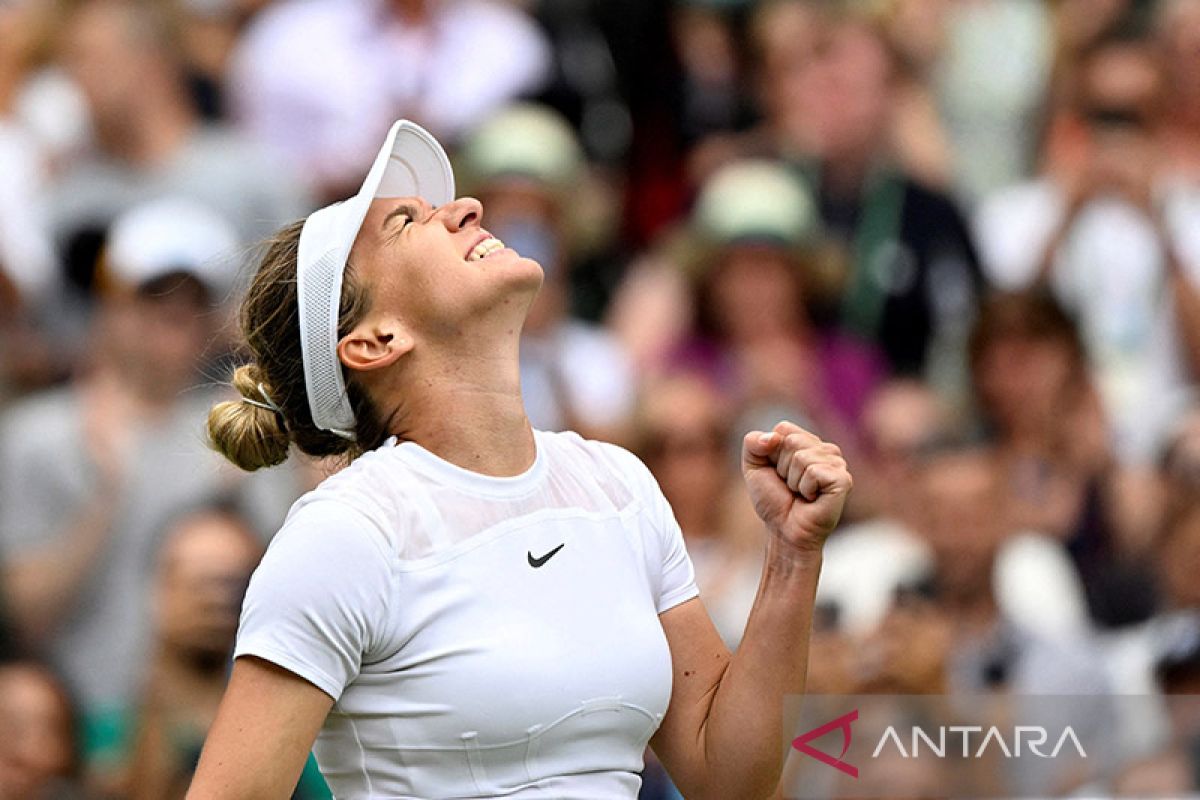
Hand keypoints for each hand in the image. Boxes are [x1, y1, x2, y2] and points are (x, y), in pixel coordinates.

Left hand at [741, 421, 851, 552]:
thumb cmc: (773, 500)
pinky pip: (813, 471)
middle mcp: (825, 449)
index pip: (783, 429)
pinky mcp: (843, 479)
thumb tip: (773, 437)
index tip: (777, 472)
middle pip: (792, 441)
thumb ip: (752, 443)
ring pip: (802, 457)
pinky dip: (805, 488)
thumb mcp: (753, 467)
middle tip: (790, 486)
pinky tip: (812, 499)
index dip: (772, 453)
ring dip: (793, 481)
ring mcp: (837, 463)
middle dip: (782, 467)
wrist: (784, 531)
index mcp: (807, 442)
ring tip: (801, 493)